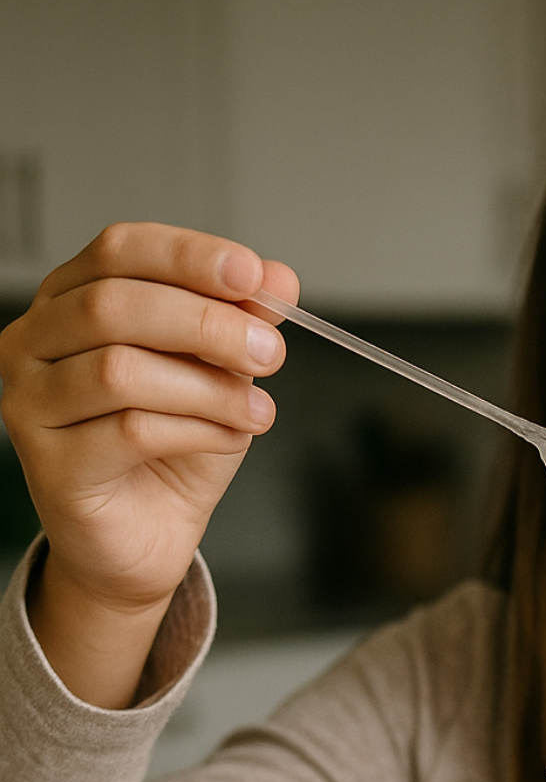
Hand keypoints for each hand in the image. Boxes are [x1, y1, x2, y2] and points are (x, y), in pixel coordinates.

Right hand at [0, 223, 297, 703]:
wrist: (153, 531)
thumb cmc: (178, 444)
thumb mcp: (222, 372)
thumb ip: (241, 322)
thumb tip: (277, 279)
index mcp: (73, 299)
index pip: (120, 250)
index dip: (189, 255)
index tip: (253, 274)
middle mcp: (36, 342)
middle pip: (115, 306)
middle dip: (208, 324)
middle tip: (270, 352)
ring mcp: (31, 403)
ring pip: (120, 371)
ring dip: (207, 387)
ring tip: (260, 411)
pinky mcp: (50, 464)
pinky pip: (127, 432)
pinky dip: (196, 430)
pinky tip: (231, 438)